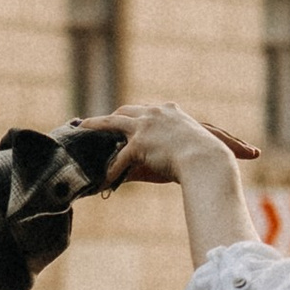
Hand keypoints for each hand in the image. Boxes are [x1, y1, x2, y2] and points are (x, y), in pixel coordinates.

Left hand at [82, 101, 259, 187]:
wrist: (207, 160)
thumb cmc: (207, 157)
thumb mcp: (192, 146)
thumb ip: (179, 147)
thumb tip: (175, 158)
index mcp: (170, 111)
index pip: (146, 110)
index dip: (134, 115)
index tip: (125, 118)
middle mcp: (156, 113)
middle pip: (125, 111)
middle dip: (111, 117)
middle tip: (98, 123)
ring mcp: (146, 126)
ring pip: (113, 123)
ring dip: (95, 126)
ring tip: (82, 129)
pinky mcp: (139, 143)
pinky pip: (119, 158)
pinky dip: (112, 169)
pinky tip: (104, 179)